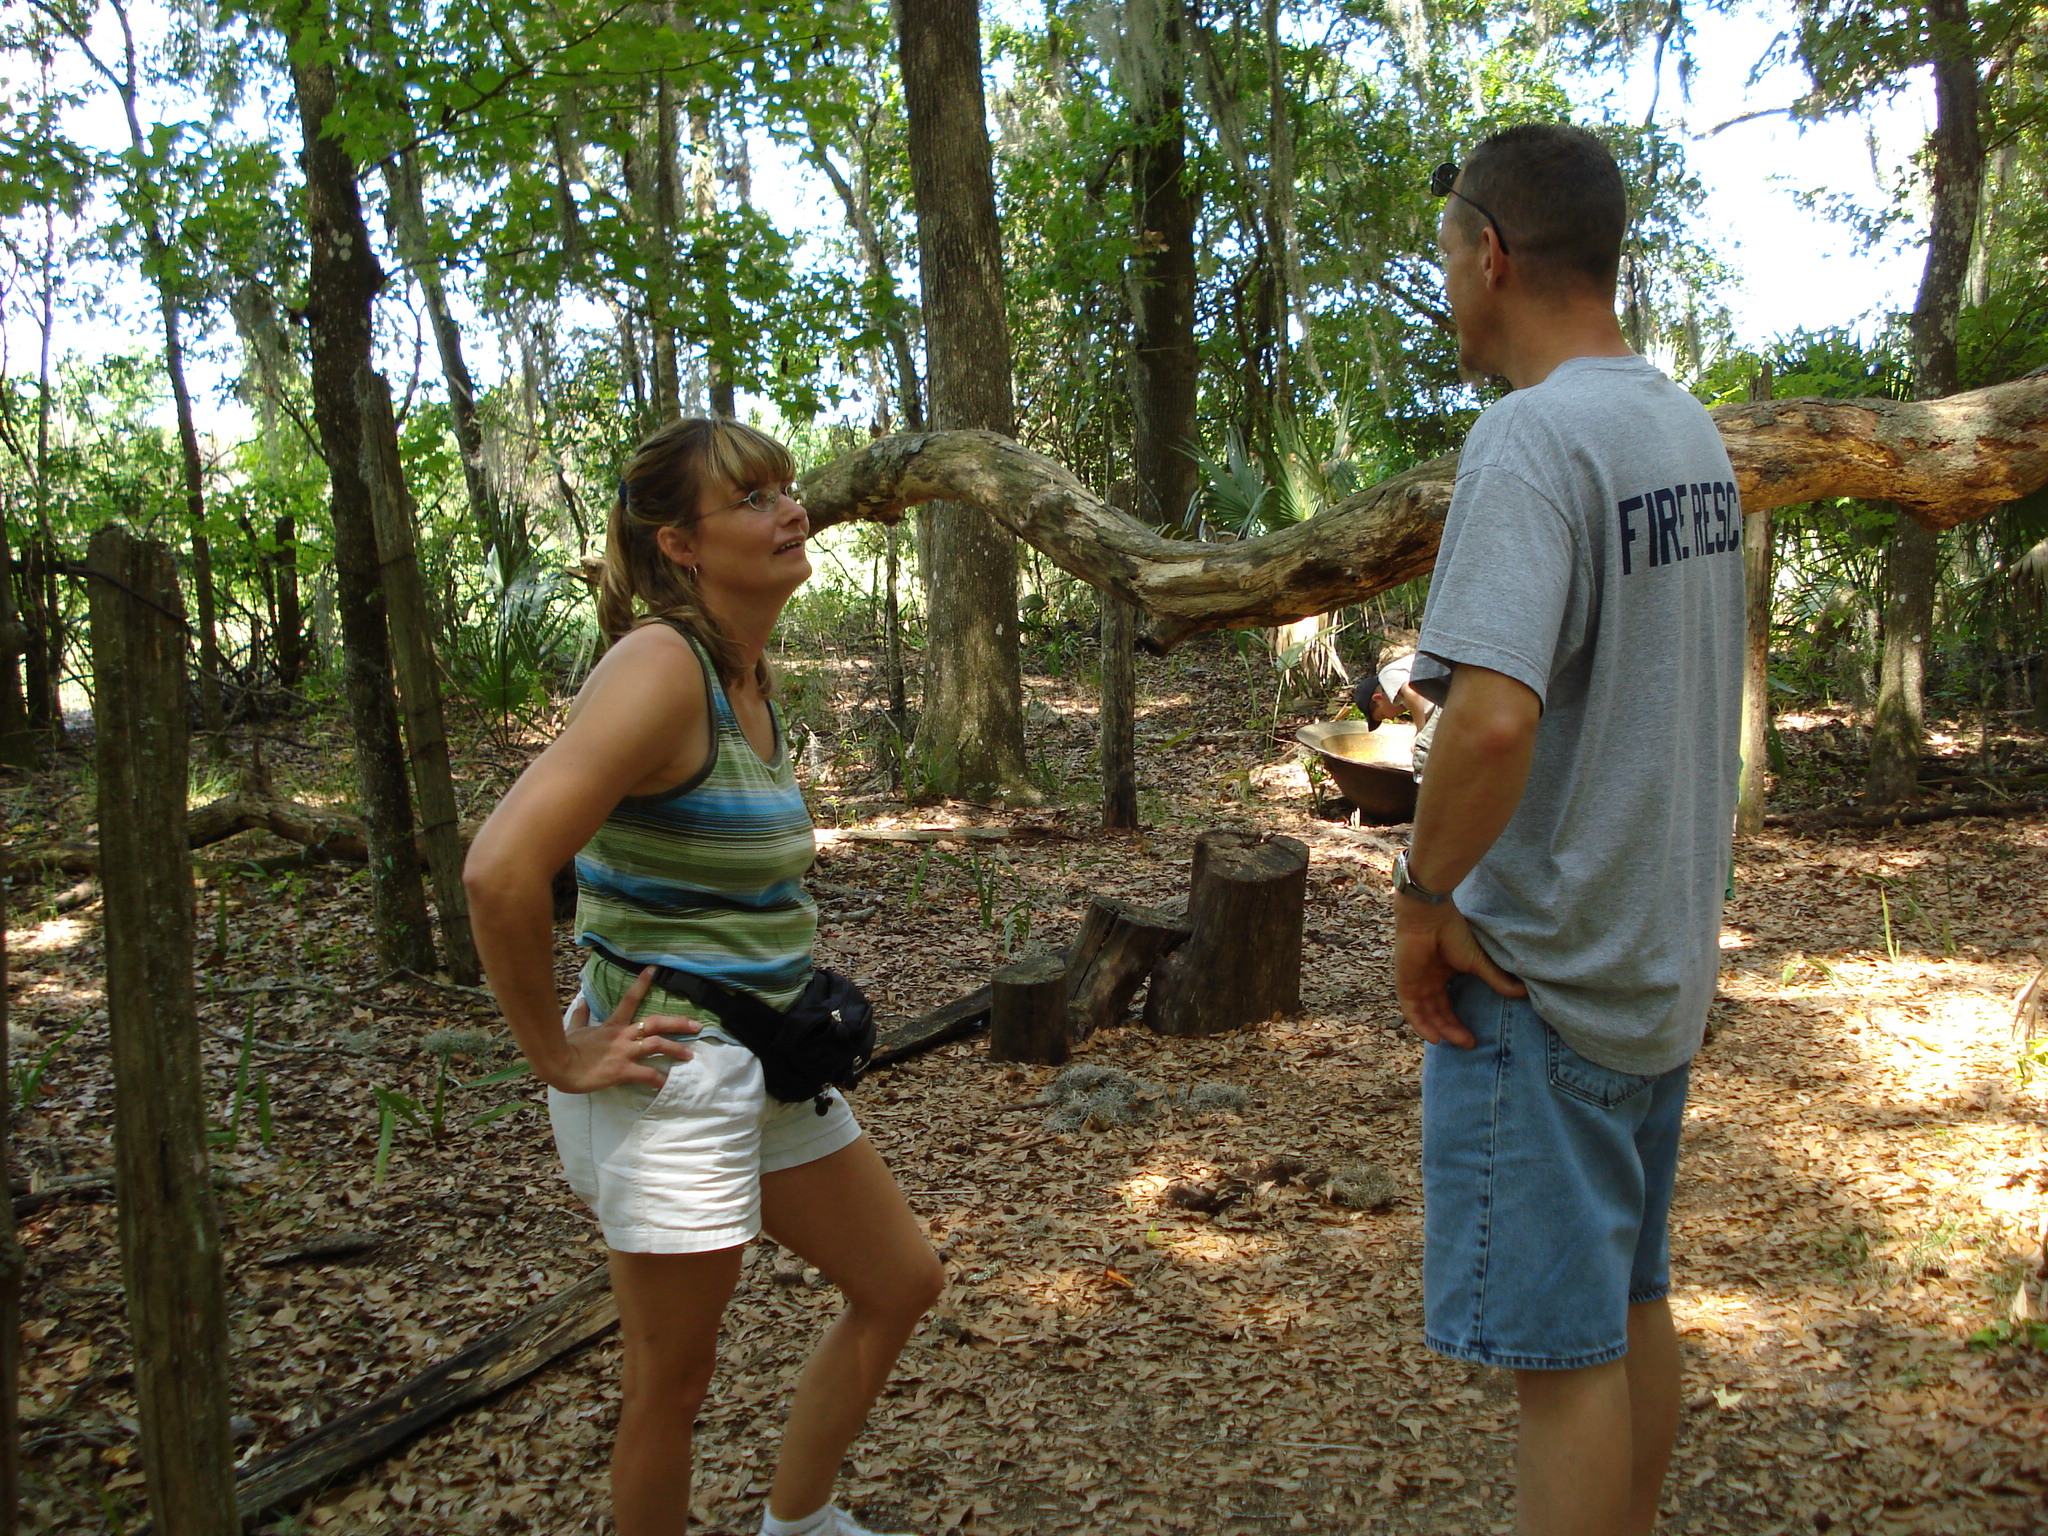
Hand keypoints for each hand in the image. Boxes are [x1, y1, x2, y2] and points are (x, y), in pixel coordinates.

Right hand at [544, 965, 701, 1093]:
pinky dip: (659, 1080)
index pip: (630, 999)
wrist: (558, 1066)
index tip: (655, 969)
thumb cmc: (566, 1048)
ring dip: (676, 1049)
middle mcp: (623, 1035)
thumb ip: (581, 1015)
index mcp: (612, 1025)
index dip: (642, 983)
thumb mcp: (574, 1028)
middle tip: (696, 1025)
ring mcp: (624, 1052)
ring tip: (689, 1055)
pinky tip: (667, 1084)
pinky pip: (646, 1074)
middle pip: (656, 1023)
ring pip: (657, 1046)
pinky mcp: (622, 1070)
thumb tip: (582, 999)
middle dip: (678, 1023)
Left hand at [1393, 895, 1523, 1048]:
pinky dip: (1421, 1025)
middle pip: (1438, 1013)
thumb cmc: (1453, 933)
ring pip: (1426, 1014)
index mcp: (1442, 974)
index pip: (1448, 1005)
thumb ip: (1496, 979)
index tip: (1474, 1038)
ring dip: (1440, 1030)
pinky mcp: (1405, 983)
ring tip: (1456, 1043)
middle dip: (1453, 1030)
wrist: (1430, 917)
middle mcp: (1427, 981)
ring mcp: (1415, 982)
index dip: (1459, 1022)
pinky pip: (1411, 1010)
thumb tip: (1522, 992)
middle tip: (1469, 1044)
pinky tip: (1434, 1038)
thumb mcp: (1478, 961)